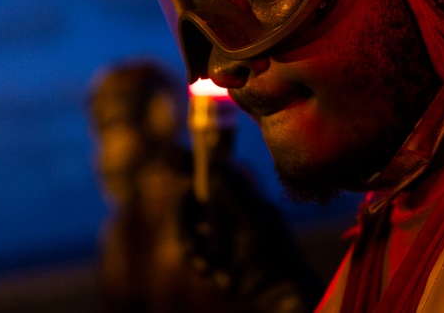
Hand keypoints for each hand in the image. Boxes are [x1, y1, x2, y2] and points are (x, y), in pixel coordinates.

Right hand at [178, 157, 324, 312]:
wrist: (276, 289)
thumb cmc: (274, 251)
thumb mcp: (254, 218)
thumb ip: (234, 191)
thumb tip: (214, 160)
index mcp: (236, 197)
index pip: (208, 174)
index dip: (188, 162)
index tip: (167, 153)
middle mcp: (222, 212)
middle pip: (188, 202)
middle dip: (183, 215)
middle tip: (187, 232)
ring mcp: (213, 235)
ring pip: (184, 227)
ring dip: (189, 244)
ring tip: (206, 262)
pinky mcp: (207, 256)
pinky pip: (189, 252)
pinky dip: (197, 260)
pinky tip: (212, 271)